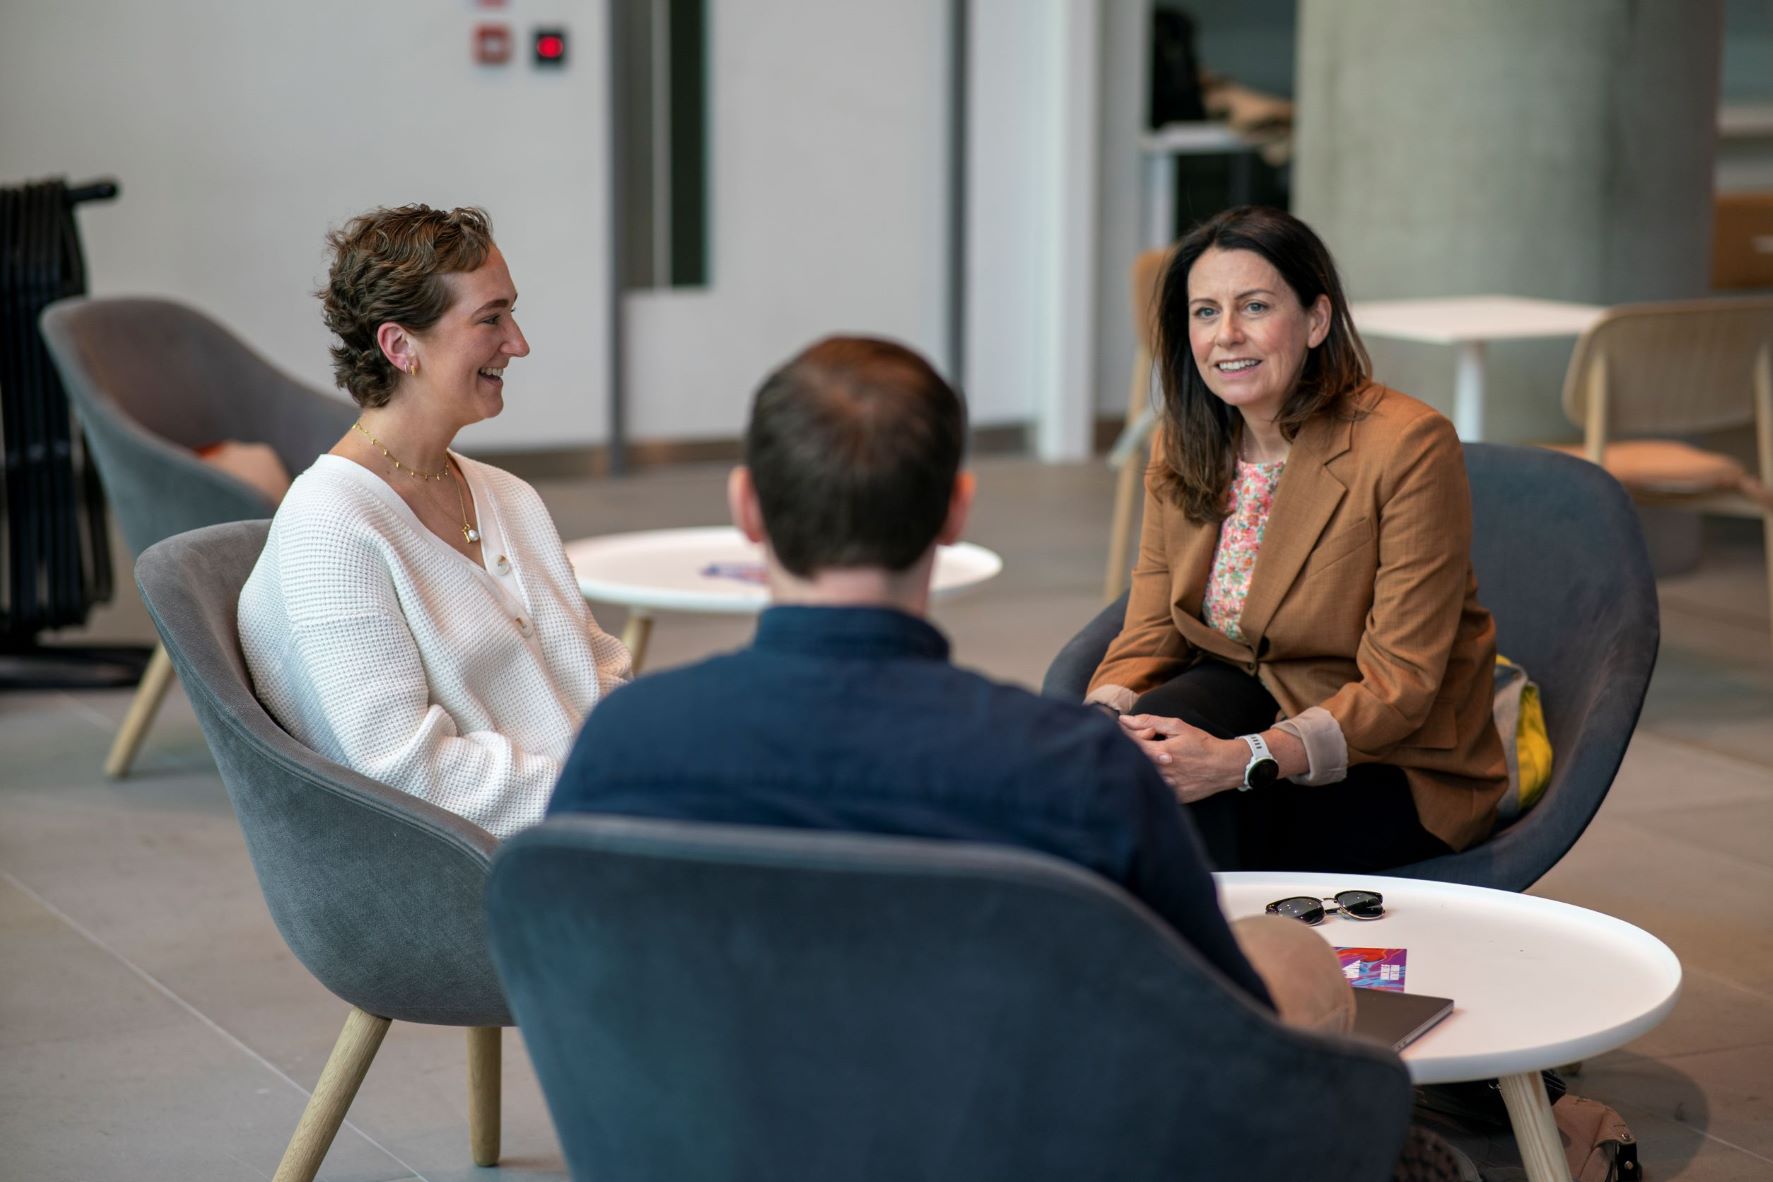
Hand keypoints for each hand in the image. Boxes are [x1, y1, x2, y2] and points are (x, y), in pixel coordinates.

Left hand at [1118, 714, 1245, 802]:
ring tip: (1159, 759)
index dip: (1127, 736)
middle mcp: (1161, 771)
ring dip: (1142, 766)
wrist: (1225, 766)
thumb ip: (1149, 721)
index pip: (1129, 744)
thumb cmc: (1202, 744)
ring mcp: (1166, 786)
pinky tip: (1164, 772)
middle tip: (1149, 745)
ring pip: (1141, 776)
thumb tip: (1124, 719)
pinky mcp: (1172, 797)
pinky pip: (1154, 788)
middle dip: (1133, 750)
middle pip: (1132, 760)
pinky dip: (1153, 779)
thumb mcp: (1178, 726)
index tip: (1137, 732)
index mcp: (1160, 752)